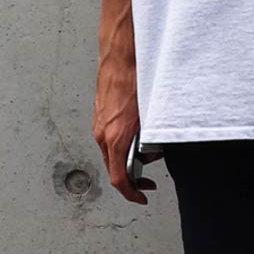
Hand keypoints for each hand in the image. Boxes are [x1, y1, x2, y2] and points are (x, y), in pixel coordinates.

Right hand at [92, 64, 161, 204]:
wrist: (121, 56)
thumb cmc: (135, 80)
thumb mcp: (150, 116)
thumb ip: (150, 139)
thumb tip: (154, 153)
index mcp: (114, 138)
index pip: (119, 178)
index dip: (132, 193)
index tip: (142, 197)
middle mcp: (102, 134)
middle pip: (114, 168)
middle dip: (132, 176)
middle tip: (149, 176)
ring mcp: (98, 124)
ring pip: (111, 152)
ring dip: (128, 158)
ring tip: (147, 151)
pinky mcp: (100, 115)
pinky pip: (109, 138)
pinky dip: (122, 144)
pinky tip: (137, 135)